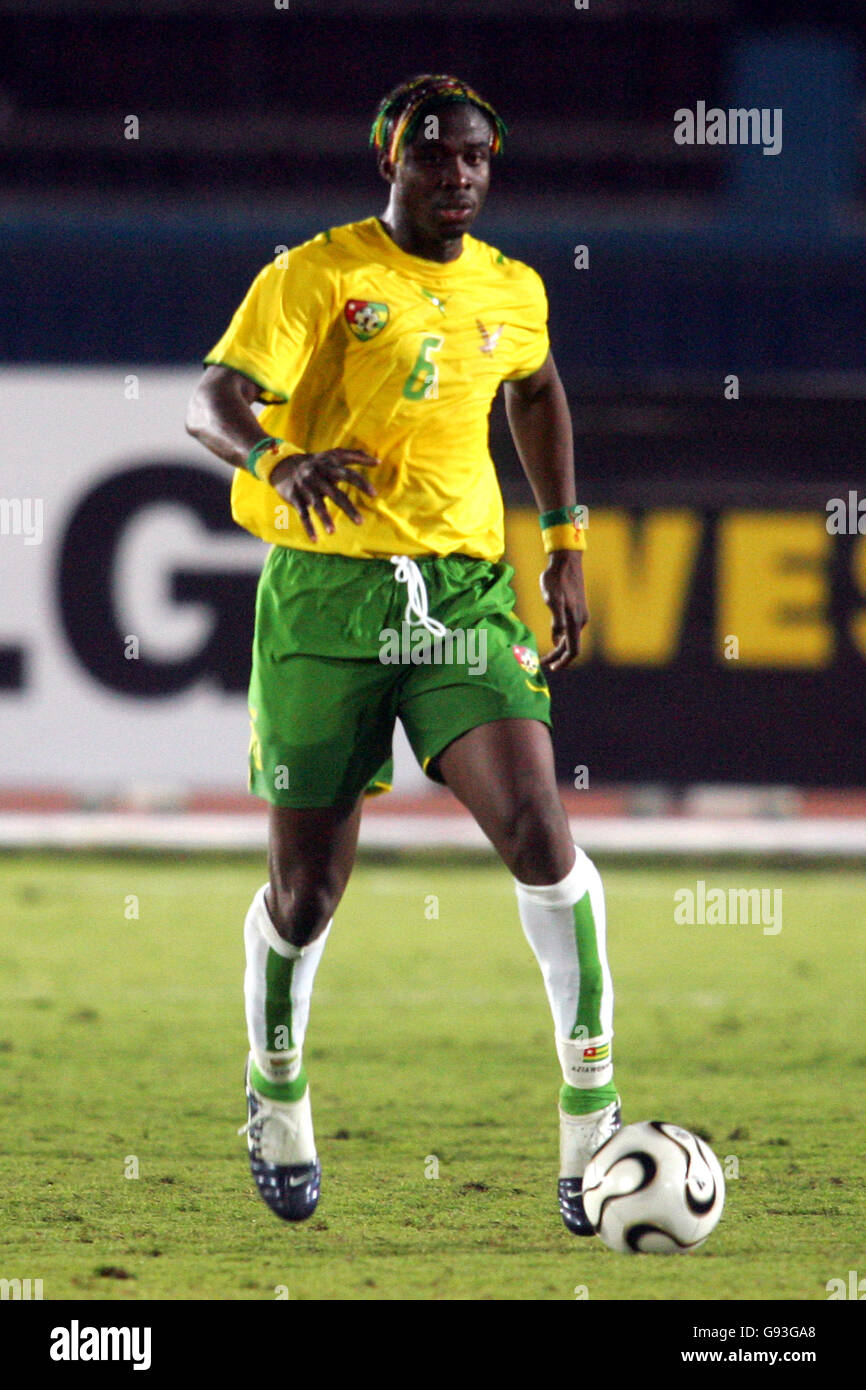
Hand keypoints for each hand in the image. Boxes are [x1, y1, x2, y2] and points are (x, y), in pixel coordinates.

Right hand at [270, 448, 378, 539]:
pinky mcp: (295, 499)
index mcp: (329, 466)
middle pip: (335, 494)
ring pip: (317, 505)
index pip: (348, 474)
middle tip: (360, 522)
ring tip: (333, 532)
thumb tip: (378, 461)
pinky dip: (308, 527)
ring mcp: (306, 488)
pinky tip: (315, 540)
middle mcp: (318, 477)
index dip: (361, 483)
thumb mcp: (333, 455)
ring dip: (325, 518)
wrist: (285, 465)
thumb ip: (355, 456)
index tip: (374, 494)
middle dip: (347, 508)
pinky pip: (303, 514)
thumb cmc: (317, 462)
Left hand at [539, 550, 588, 670]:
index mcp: (575, 621)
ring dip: (558, 649)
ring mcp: (580, 614)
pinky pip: (570, 630)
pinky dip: (561, 638)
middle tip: (542, 663)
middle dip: (558, 657)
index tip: (550, 668)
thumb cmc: (556, 579)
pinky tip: (553, 637)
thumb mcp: (552, 600)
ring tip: (545, 654)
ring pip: (570, 638)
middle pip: (571, 647)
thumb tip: (557, 639)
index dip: (562, 662)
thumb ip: (556, 620)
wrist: (566, 561)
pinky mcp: (576, 608)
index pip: (573, 650)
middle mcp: (581, 620)